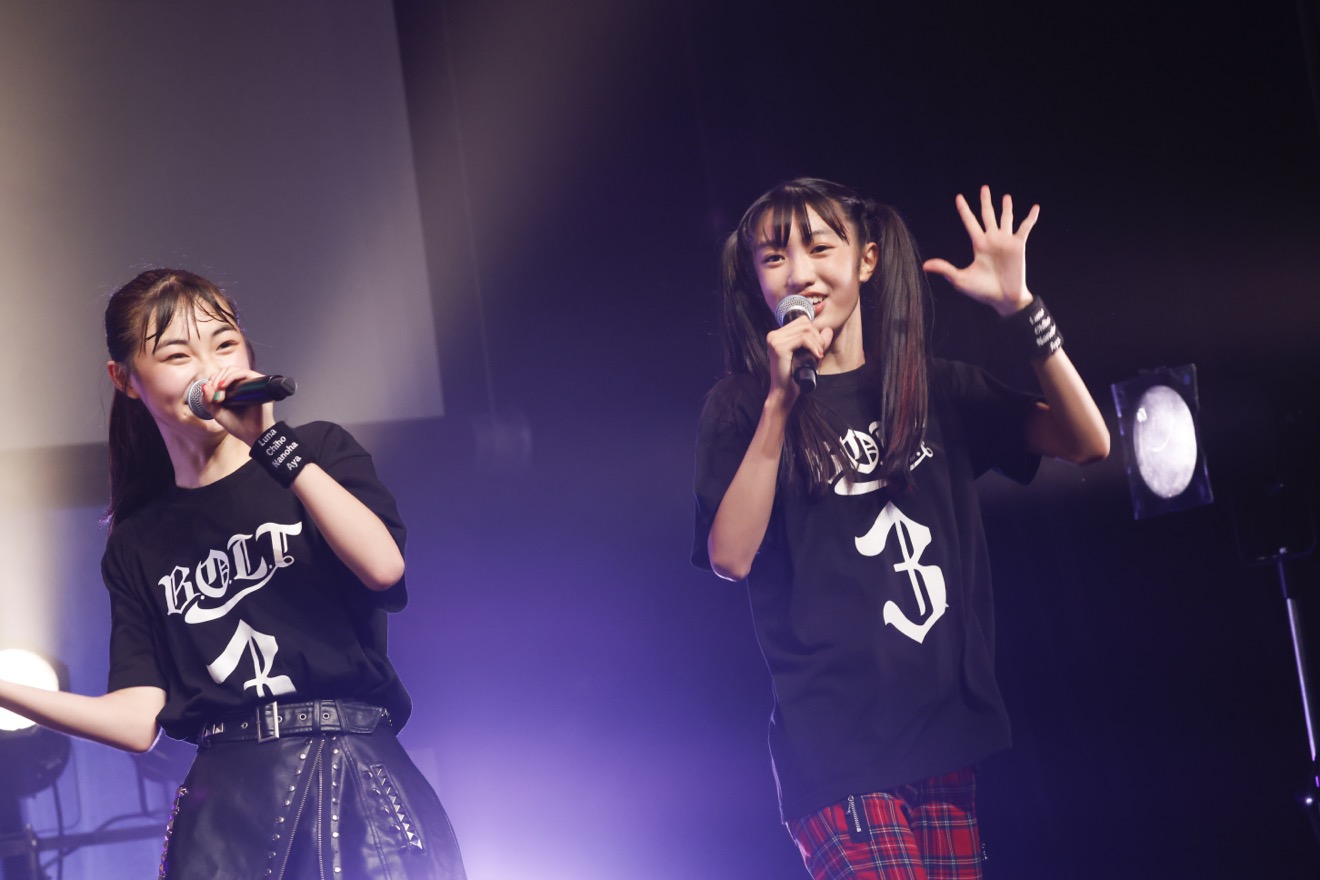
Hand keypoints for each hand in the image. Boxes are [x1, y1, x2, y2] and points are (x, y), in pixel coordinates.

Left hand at [199, 367, 275, 446]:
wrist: (252, 434)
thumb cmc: (237, 424)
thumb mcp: (216, 412)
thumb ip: (206, 400)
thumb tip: (204, 385)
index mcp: (233, 390)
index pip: (220, 376)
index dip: (211, 382)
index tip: (210, 396)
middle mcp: (242, 384)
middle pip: (225, 371)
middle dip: (215, 381)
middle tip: (215, 397)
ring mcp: (250, 383)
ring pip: (233, 370)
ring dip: (221, 379)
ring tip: (219, 393)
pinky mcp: (258, 383)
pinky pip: (243, 373)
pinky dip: (231, 376)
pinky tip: (223, 386)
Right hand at [764, 316, 832, 408]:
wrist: (784, 393)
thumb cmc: (794, 376)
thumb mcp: (807, 355)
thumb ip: (817, 341)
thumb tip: (828, 329)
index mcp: (776, 335)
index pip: (802, 321)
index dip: (815, 332)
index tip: (818, 347)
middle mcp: (773, 335)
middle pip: (805, 324)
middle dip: (818, 337)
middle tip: (820, 353)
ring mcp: (775, 341)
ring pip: (806, 330)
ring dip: (817, 343)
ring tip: (818, 356)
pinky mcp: (779, 348)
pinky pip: (803, 339)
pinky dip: (814, 347)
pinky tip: (817, 357)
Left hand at [922, 185, 1038, 316]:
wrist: (1003, 299)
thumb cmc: (982, 291)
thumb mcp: (961, 279)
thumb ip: (945, 269)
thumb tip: (924, 265)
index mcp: (978, 245)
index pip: (970, 222)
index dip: (964, 210)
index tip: (959, 197)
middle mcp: (992, 240)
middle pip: (987, 215)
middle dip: (985, 202)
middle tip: (984, 188)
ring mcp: (1006, 241)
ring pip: (1006, 218)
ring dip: (1006, 208)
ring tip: (1005, 196)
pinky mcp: (1019, 245)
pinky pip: (1025, 228)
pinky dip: (1031, 218)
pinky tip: (1035, 207)